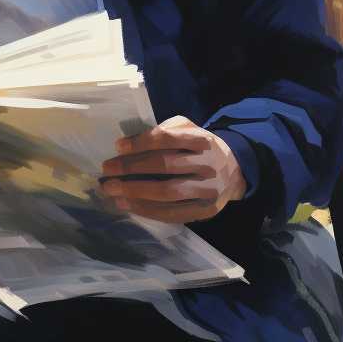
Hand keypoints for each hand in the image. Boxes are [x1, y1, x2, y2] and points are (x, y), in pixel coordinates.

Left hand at [100, 115, 246, 222]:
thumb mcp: (189, 129)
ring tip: (113, 191)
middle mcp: (206, 164)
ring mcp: (207, 190)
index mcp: (201, 139)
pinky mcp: (205, 211)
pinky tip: (129, 204)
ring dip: (136, 193)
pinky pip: (173, 214)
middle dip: (132, 168)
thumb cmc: (200, 146)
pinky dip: (148, 210)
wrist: (235, 170)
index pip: (167, 138)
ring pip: (168, 193)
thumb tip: (130, 143)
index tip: (118, 146)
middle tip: (107, 170)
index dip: (141, 141)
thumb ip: (165, 130)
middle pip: (165, 166)